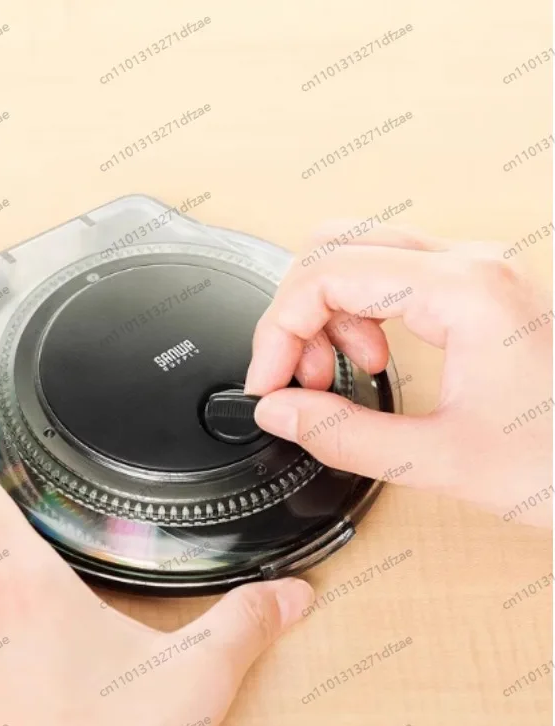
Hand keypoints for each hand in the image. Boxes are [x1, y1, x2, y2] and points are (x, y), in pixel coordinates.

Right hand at [245, 224, 552, 526]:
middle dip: (298, 313)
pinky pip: (389, 273)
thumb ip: (343, 435)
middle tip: (300, 377)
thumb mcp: (441, 461)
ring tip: (335, 373)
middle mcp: (470, 264)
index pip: (326, 274)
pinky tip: (370, 360)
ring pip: (358, 252)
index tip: (268, 381)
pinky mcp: (475, 290)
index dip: (278, 330)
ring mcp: (474, 271)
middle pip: (334, 245)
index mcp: (464, 291)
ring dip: (325, 311)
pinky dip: (357, 311)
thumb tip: (279, 411)